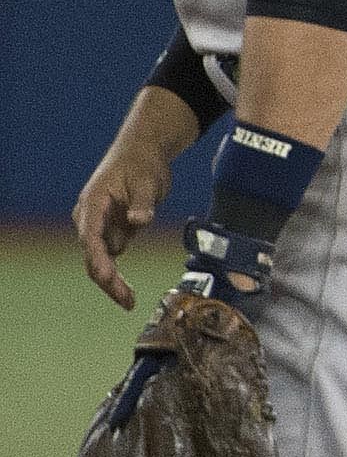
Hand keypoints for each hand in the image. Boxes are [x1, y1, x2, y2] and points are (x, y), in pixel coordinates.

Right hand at [74, 128, 176, 307]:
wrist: (143, 154)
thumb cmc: (142, 164)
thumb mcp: (146, 181)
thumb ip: (142, 204)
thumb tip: (140, 221)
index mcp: (93, 203)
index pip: (90, 235)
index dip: (97, 258)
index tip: (107, 276)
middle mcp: (90, 218)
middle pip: (92, 254)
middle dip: (106, 279)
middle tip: (126, 300)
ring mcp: (99, 226)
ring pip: (101, 260)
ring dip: (113, 282)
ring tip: (129, 303)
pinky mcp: (112, 231)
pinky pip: (112, 257)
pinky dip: (118, 276)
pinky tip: (128, 295)